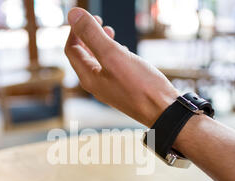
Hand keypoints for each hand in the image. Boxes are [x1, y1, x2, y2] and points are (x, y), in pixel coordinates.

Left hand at [65, 7, 178, 126]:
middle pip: (83, 56)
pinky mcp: (123, 88)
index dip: (76, 30)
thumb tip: (73, 15)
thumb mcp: (113, 55)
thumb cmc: (140, 86)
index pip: (72, 50)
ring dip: (100, 44)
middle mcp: (96, 85)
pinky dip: (112, 55)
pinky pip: (110, 68)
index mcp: (89, 77)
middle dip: (87, 36)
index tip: (89, 16)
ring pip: (97, 61)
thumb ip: (92, 35)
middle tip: (100, 20)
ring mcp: (109, 87)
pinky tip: (123, 50)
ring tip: (110, 31)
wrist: (163, 111)